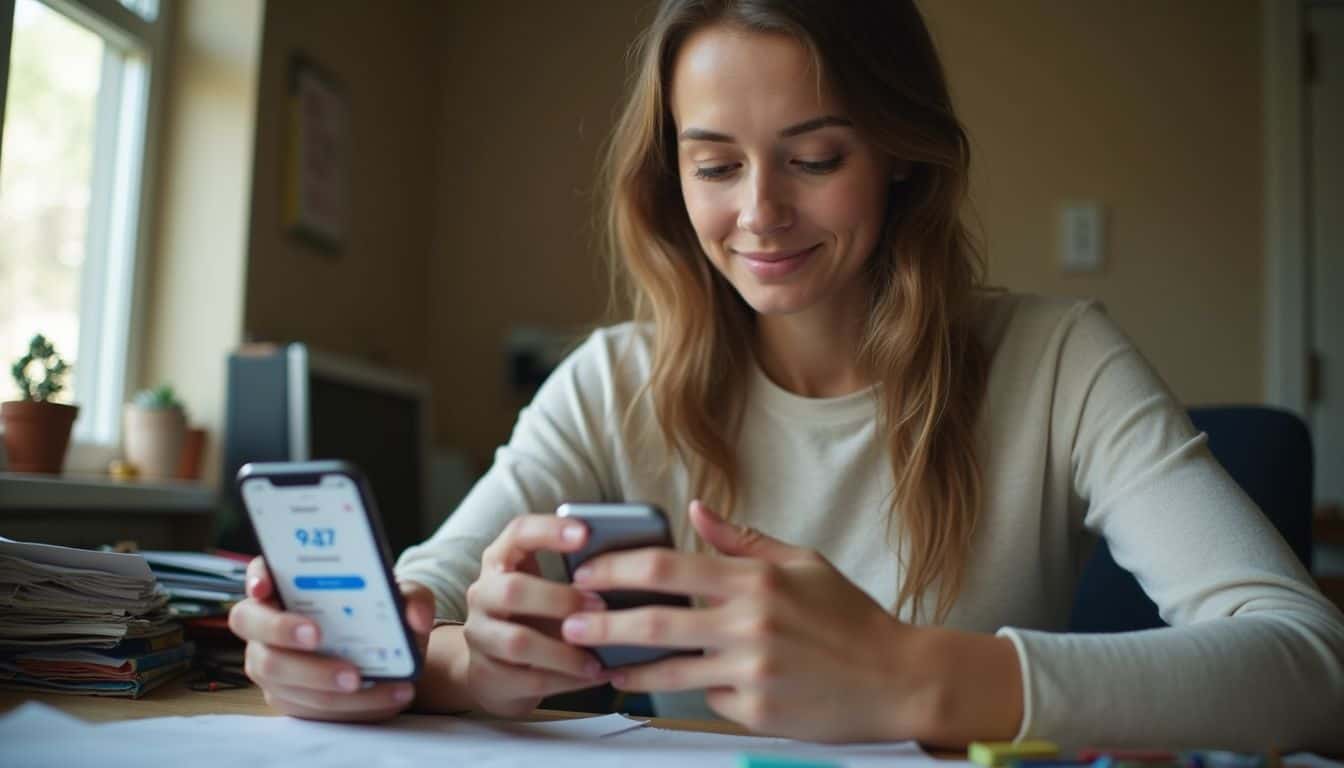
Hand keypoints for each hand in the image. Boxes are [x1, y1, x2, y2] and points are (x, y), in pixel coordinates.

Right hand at [227, 557, 432, 720]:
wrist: (391, 658)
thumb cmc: (383, 616)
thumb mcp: (403, 599)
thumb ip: (412, 598)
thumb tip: (415, 618)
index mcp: (291, 585)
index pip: (261, 571)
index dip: (256, 576)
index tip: (265, 587)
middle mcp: (269, 621)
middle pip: (251, 623)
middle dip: (282, 629)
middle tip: (317, 637)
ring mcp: (272, 662)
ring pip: (278, 673)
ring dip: (319, 678)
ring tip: (360, 679)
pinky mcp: (289, 698)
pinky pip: (306, 707)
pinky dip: (346, 706)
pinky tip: (383, 697)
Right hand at [461, 514, 611, 716]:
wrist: (495, 669)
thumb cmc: (535, 617)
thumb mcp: (548, 589)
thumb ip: (577, 576)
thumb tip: (631, 570)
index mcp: (502, 560)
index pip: (518, 532)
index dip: (550, 530)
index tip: (586, 533)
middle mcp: (483, 593)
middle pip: (513, 589)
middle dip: (561, 599)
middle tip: (601, 608)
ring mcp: (480, 635)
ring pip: (518, 642)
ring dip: (566, 651)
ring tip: (599, 658)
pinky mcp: (486, 675)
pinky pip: (529, 679)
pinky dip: (567, 680)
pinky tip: (594, 676)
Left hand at [558, 501, 935, 741]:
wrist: (897, 679)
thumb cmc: (849, 618)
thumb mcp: (803, 564)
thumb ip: (743, 540)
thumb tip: (694, 510)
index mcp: (756, 580)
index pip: (668, 567)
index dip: (617, 568)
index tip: (587, 571)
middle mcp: (749, 624)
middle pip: (654, 621)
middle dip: (601, 622)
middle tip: (568, 622)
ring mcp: (751, 670)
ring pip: (668, 670)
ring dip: (626, 667)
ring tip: (599, 663)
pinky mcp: (756, 710)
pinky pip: (705, 698)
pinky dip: (685, 690)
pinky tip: (666, 685)